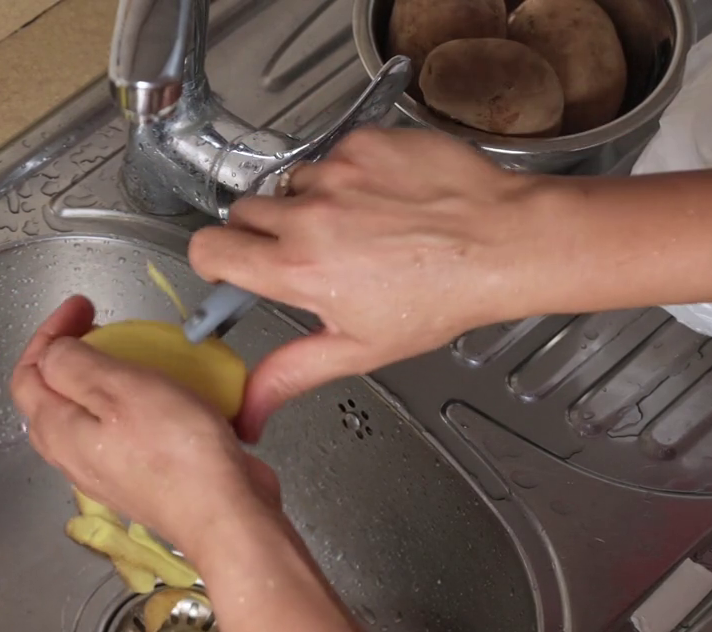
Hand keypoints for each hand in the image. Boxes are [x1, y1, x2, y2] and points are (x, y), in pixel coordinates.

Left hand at [10, 296, 281, 558]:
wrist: (224, 516)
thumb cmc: (175, 450)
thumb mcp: (120, 387)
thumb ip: (73, 364)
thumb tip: (52, 353)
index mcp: (58, 431)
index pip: (26, 375)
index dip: (47, 334)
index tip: (83, 307)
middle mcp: (73, 456)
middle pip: (50, 398)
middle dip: (67, 356)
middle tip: (99, 328)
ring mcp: (105, 472)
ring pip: (85, 417)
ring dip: (100, 380)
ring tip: (130, 356)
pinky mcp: (139, 480)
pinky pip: (121, 433)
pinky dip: (130, 405)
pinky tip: (161, 395)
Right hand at [190, 128, 550, 439]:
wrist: (502, 241)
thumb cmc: (440, 297)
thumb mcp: (360, 349)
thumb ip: (292, 372)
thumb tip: (251, 409)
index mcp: (297, 269)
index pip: (209, 248)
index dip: (213, 260)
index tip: (229, 267)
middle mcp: (309, 215)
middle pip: (244, 212)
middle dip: (263, 232)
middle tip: (306, 253)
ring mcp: (338, 172)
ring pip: (292, 183)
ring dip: (311, 202)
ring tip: (358, 226)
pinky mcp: (365, 142)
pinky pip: (334, 155)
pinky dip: (351, 175)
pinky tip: (384, 200)